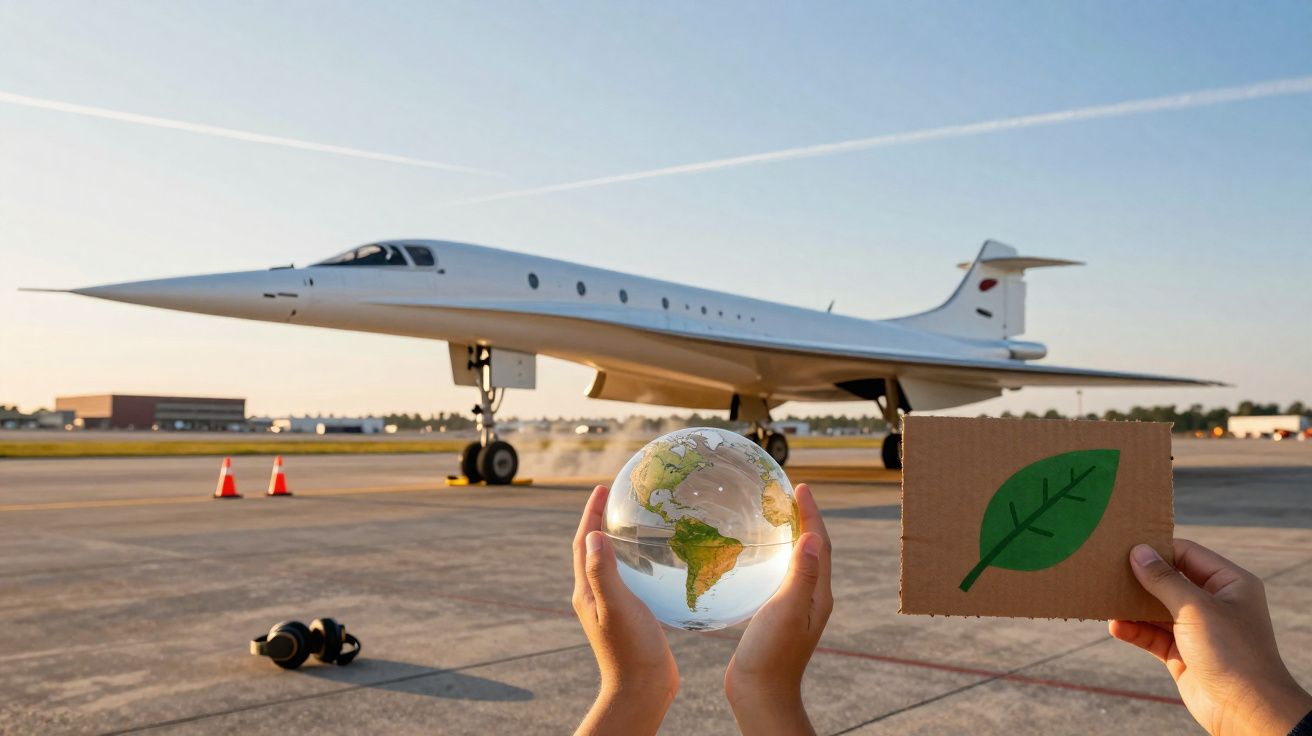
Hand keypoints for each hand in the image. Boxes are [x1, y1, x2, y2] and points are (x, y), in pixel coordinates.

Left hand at [572, 485, 677, 735]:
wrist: (642, 689)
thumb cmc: (630, 649)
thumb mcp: (616, 606)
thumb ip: (602, 571)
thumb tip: (593, 535)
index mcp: (586, 590)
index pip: (582, 543)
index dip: (590, 514)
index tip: (602, 488)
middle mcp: (594, 596)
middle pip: (594, 550)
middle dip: (603, 521)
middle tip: (620, 497)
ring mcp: (612, 606)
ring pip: (613, 563)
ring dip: (621, 540)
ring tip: (640, 520)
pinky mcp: (630, 615)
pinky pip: (631, 578)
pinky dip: (641, 562)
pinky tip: (661, 560)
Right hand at [724, 483, 831, 735]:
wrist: (760, 693)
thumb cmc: (772, 654)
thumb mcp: (787, 610)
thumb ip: (802, 575)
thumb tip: (813, 536)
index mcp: (819, 594)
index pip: (821, 544)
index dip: (811, 513)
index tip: (800, 487)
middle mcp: (813, 598)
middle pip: (814, 549)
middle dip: (805, 518)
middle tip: (789, 493)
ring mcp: (797, 607)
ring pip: (799, 561)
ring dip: (792, 535)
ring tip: (777, 514)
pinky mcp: (780, 615)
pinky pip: (783, 575)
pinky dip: (777, 556)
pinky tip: (760, 555)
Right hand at [1111, 539, 1311, 735]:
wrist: (1245, 711)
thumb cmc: (1231, 652)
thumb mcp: (1195, 608)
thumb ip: (1163, 579)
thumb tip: (1138, 552)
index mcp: (1229, 583)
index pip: (1187, 554)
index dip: (1158, 550)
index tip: (1124, 547)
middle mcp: (1214, 603)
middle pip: (1169, 581)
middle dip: (1140, 579)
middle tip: (1108, 570)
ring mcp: (1198, 630)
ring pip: (1157, 609)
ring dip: (1133, 606)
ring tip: (1106, 598)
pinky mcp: (1183, 653)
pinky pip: (1153, 635)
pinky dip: (1135, 630)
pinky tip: (1116, 627)